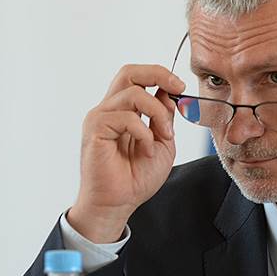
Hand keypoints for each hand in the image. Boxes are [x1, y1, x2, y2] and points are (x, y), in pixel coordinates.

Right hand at [68, 65, 184, 242]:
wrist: (119, 203)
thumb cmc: (136, 178)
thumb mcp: (162, 143)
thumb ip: (164, 118)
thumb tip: (170, 94)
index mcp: (124, 110)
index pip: (137, 78)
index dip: (161, 76)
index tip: (181, 88)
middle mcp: (110, 109)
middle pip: (129, 72)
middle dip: (158, 74)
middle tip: (178, 88)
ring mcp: (100, 117)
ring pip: (134, 94)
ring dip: (157, 114)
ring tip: (163, 137)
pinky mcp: (95, 129)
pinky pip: (126, 117)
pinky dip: (144, 133)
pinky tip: (146, 151)